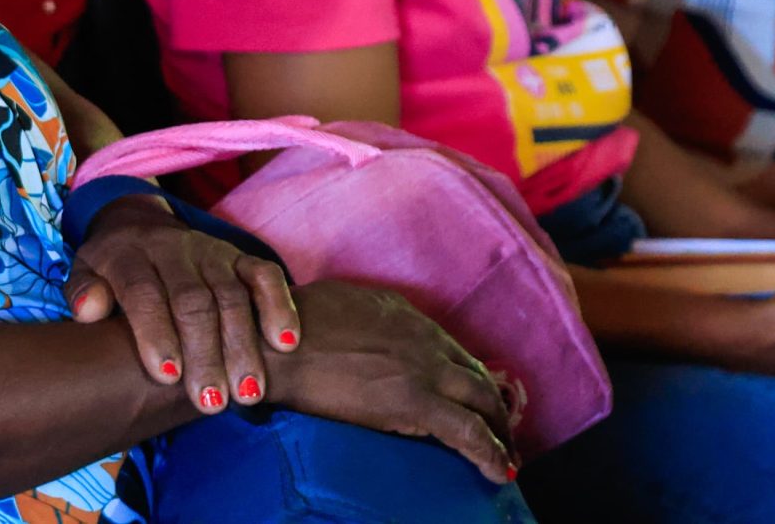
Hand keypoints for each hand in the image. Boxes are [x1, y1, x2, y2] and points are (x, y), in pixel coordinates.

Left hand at [66, 195, 297, 415]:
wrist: (138, 224)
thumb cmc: (112, 270)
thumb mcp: (86, 273)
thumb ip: (83, 292)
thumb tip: (88, 313)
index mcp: (129, 255)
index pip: (144, 292)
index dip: (155, 332)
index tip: (167, 375)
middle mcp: (172, 250)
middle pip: (193, 300)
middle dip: (204, 353)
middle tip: (211, 401)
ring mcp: (210, 251)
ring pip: (231, 295)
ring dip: (242, 345)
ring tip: (248, 393)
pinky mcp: (240, 256)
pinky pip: (264, 276)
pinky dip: (278, 307)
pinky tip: (286, 345)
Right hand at [264, 279, 515, 484]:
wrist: (271, 345)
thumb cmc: (286, 326)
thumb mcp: (341, 304)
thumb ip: (371, 320)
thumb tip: (377, 337)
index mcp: (403, 315)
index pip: (452, 351)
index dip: (468, 379)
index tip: (472, 400)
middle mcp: (423, 338)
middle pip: (477, 375)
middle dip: (494, 408)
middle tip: (499, 433)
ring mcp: (423, 369)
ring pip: (484, 401)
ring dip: (499, 431)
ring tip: (503, 455)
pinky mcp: (415, 403)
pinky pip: (469, 432)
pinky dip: (491, 452)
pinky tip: (498, 470)